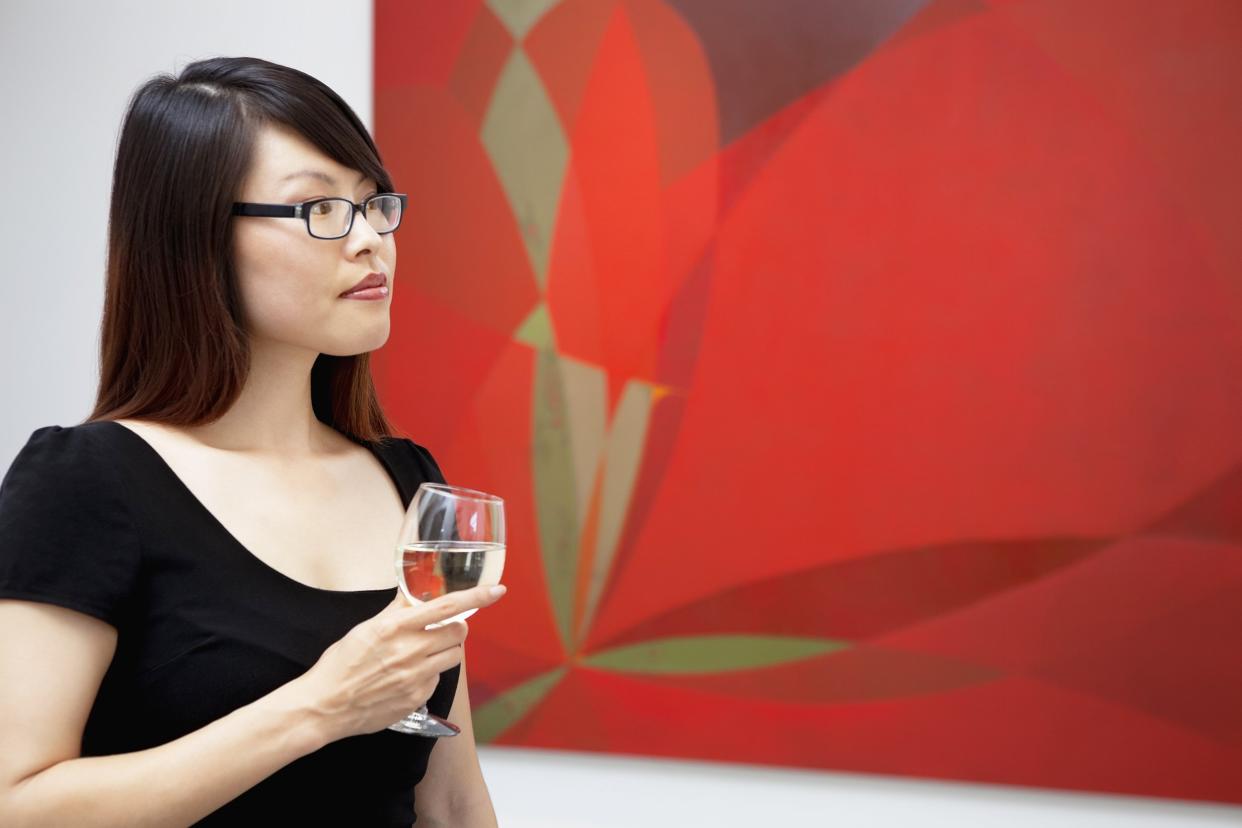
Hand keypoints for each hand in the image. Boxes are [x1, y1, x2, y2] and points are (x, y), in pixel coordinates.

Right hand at [285, 584, 505, 742]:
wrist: (325, 707)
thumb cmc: (340, 665)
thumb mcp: (366, 628)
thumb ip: (396, 611)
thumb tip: (415, 593)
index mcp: (396, 627)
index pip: (448, 606)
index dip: (477, 597)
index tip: (497, 591)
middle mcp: (410, 651)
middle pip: (459, 633)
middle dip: (454, 629)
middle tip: (438, 631)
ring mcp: (416, 677)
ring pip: (453, 657)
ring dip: (444, 651)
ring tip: (419, 655)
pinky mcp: (417, 698)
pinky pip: (437, 680)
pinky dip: (429, 675)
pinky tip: (406, 677)